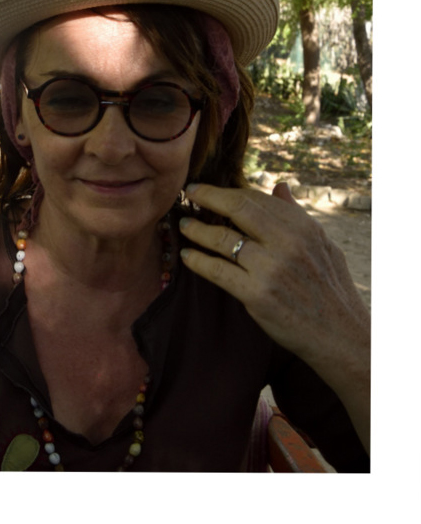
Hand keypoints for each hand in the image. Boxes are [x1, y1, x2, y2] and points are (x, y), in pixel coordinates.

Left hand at [178, 181, 369, 448]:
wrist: (340, 336)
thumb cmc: (330, 290)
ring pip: (222, 239)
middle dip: (207, 197)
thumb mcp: (322, 245)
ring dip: (196, 230)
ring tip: (184, 226)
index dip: (226, 191)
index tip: (206, 189)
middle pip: (237, 208)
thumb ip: (296, 215)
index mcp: (303, 227)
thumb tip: (278, 186)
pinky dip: (197, 261)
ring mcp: (271, 268)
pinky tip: (187, 256)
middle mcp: (288, 242)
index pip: (256, 198)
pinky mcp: (257, 294)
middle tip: (187, 194)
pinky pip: (217, 271)